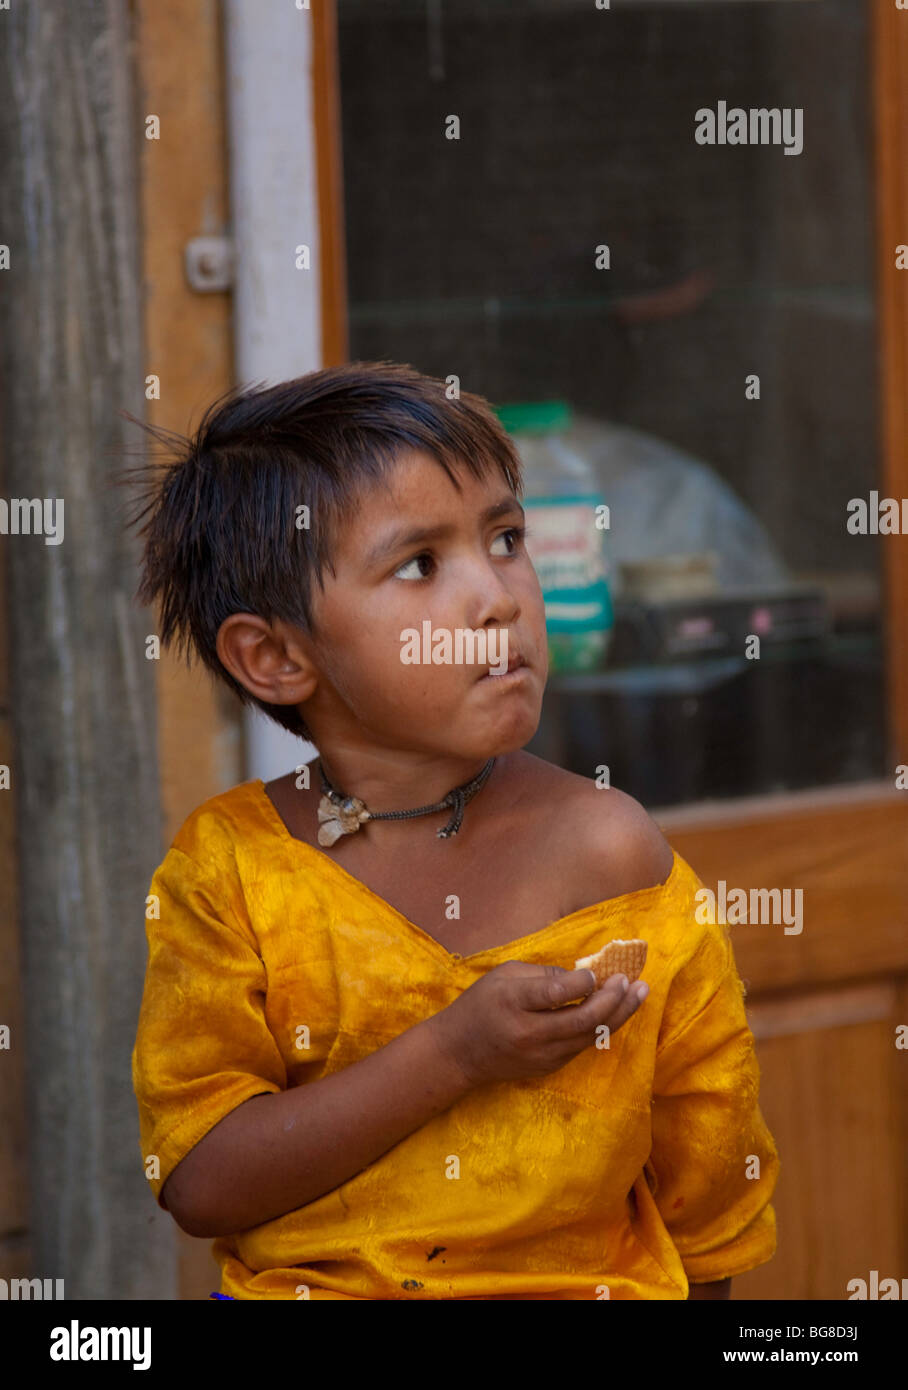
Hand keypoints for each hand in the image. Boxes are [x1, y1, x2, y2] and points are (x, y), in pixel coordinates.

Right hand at [428, 960, 647, 1087]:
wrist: (459, 1053)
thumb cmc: (480, 1004)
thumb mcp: (503, 975)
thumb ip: (542, 974)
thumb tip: (584, 975)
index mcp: (513, 1002)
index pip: (554, 994)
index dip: (582, 983)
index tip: (599, 971)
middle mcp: (529, 1033)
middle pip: (582, 1020)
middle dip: (614, 1000)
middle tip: (633, 981)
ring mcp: (541, 1055)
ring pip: (590, 1036)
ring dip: (619, 1015)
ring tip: (639, 993)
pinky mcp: (549, 1067)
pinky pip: (582, 1045)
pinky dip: (602, 1026)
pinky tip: (618, 1010)